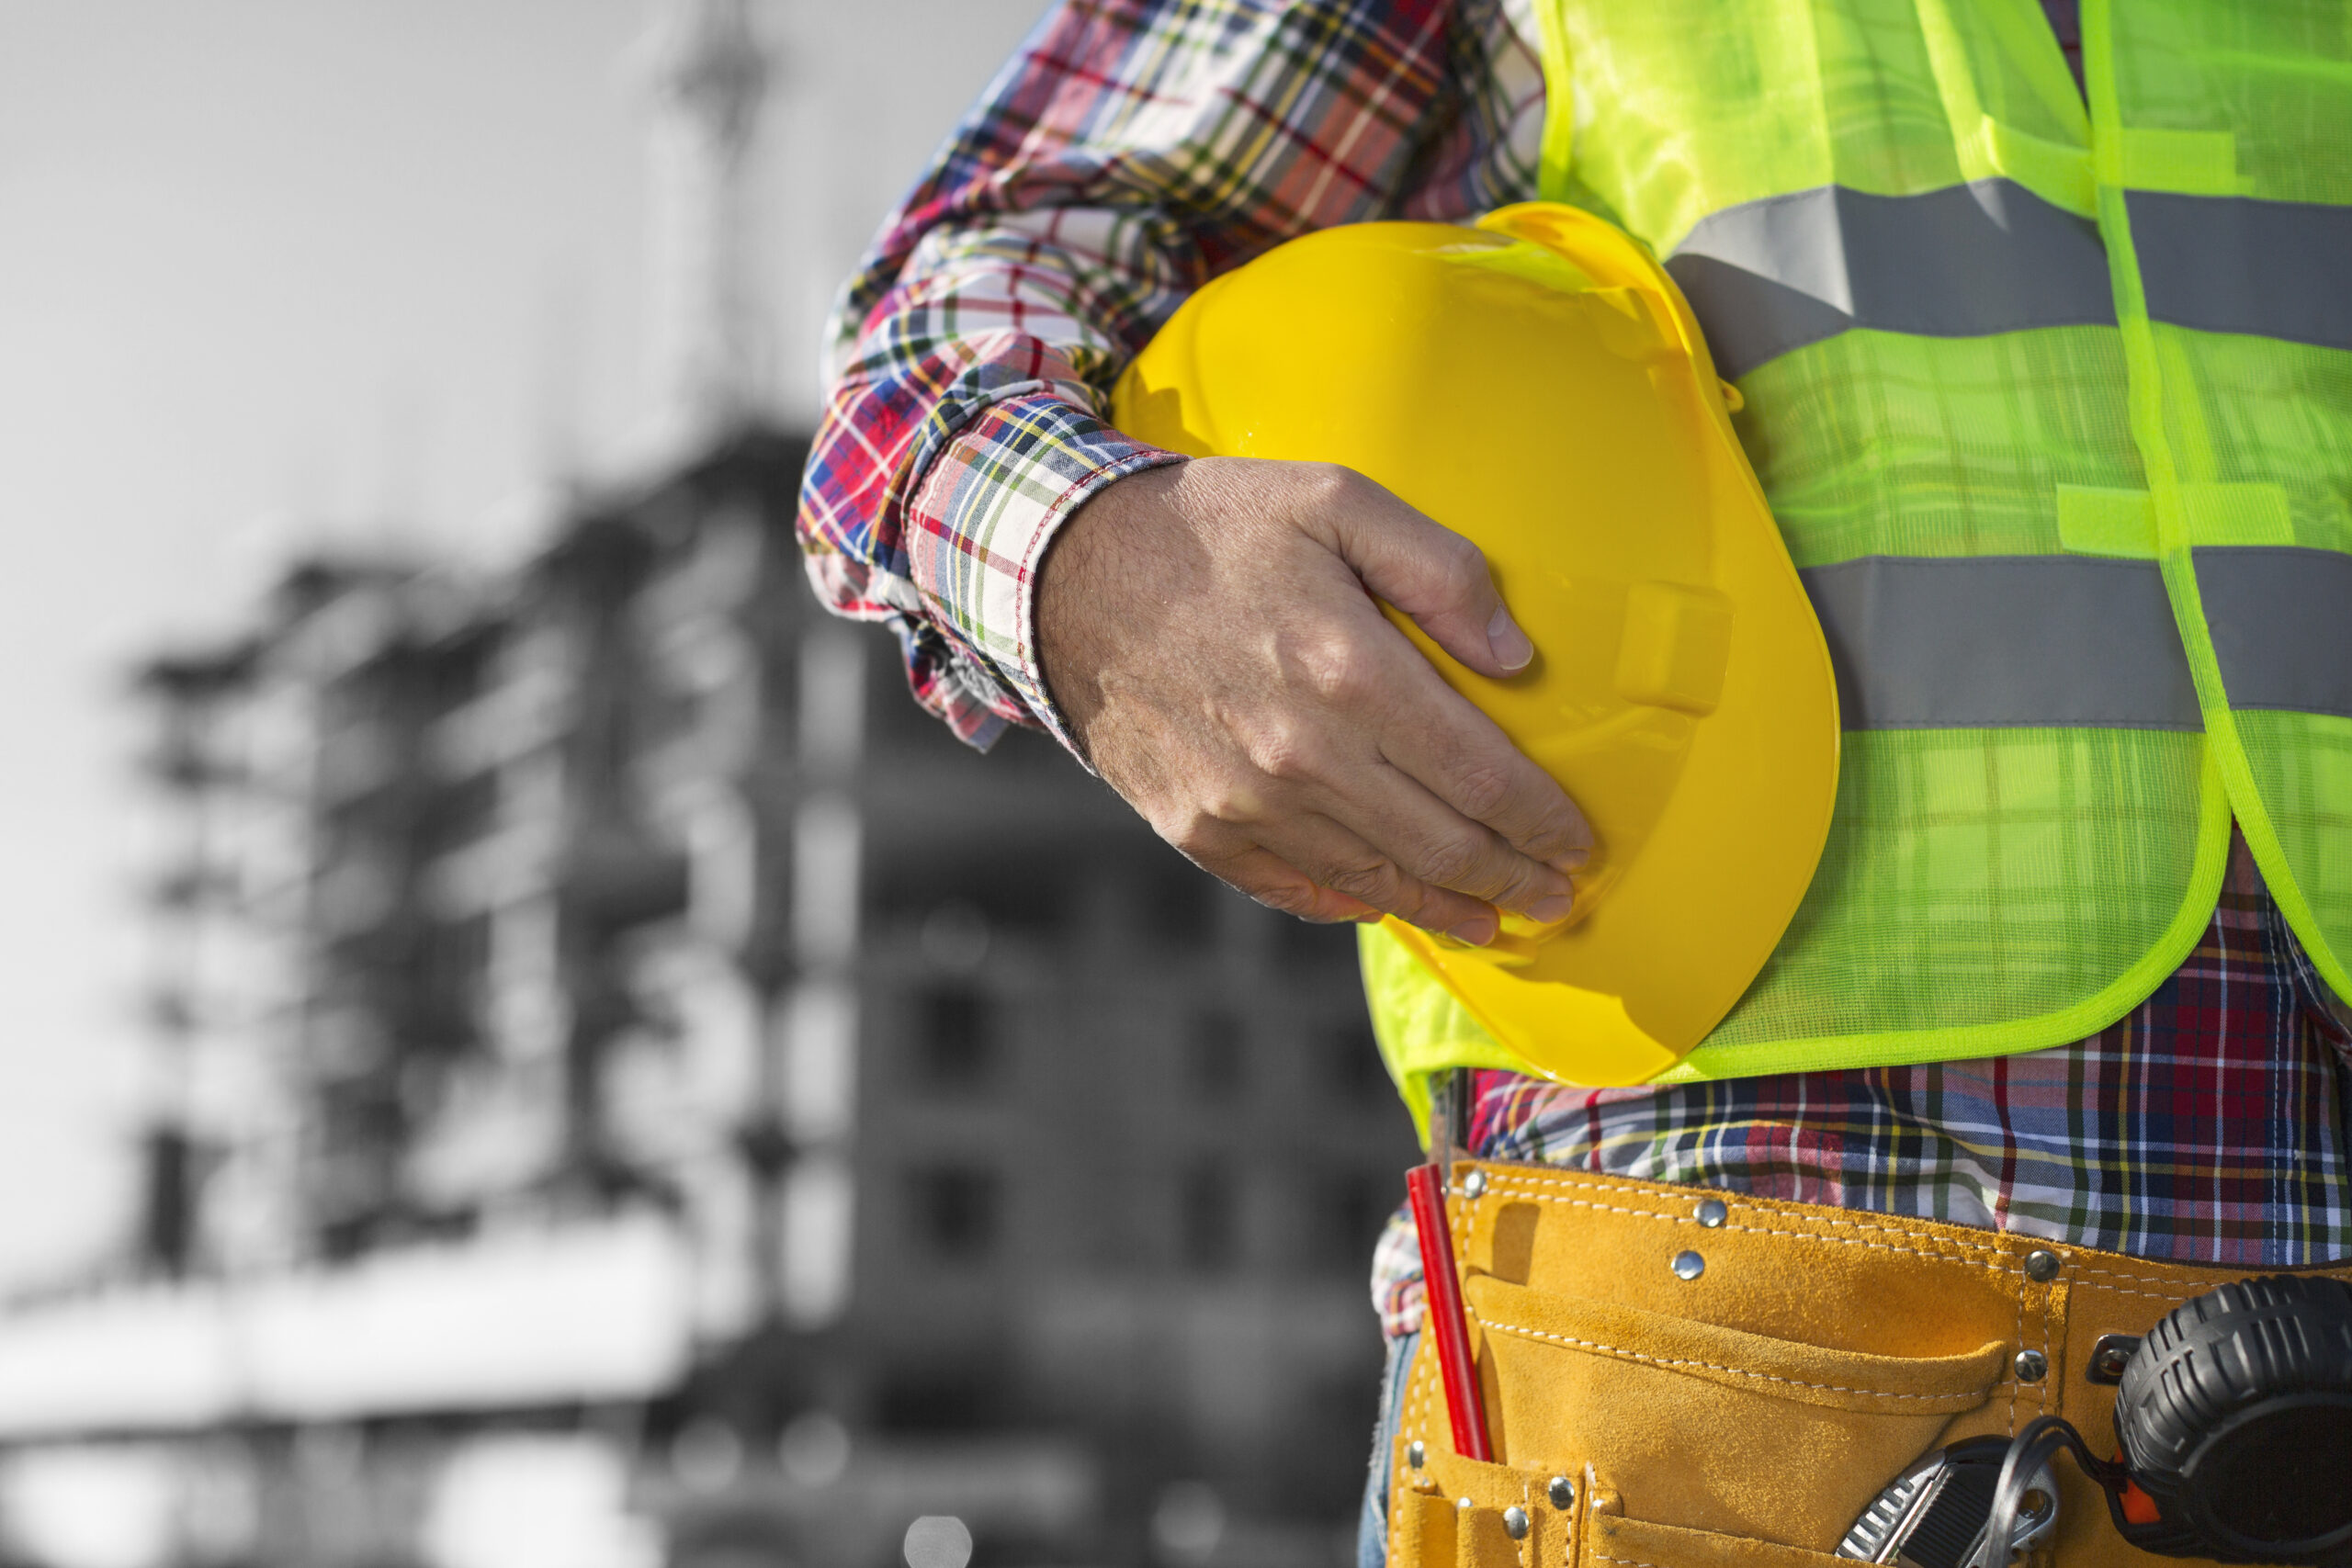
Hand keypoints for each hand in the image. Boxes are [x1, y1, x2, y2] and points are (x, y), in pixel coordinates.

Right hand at [1036, 456, 1590, 943]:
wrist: (1063, 571)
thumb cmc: (1212, 526)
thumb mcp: (1335, 499)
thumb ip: (1441, 570)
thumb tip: (1515, 660)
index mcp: (1349, 668)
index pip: (1481, 775)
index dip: (1542, 821)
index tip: (1577, 843)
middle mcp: (1301, 753)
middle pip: (1441, 845)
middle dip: (1512, 880)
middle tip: (1554, 897)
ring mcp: (1244, 802)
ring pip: (1376, 881)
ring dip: (1447, 908)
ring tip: (1491, 918)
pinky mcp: (1197, 828)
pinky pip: (1294, 888)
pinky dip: (1351, 904)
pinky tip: (1387, 905)